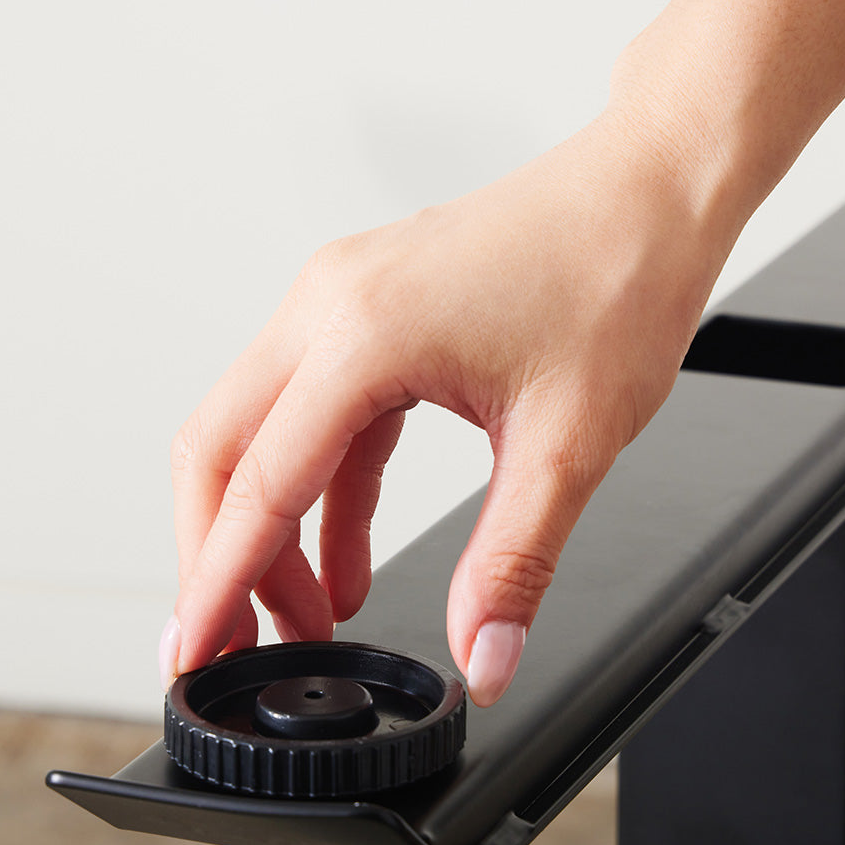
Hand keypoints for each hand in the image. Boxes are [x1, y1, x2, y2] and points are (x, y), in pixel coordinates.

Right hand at [159, 108, 734, 704]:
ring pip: (257, 436)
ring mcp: (340, 306)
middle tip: (236, 642)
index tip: (193, 647)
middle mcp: (328, 309)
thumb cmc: (617, 275)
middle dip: (217, 557)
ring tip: (303, 616)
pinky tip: (346, 559)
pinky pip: (317, 421)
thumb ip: (513, 561)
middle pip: (220, 453)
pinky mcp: (367, 317)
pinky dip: (322, 497)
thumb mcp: (569, 442)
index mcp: (363, 334)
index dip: (219, 580)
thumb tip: (484, 655)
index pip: (260, 482)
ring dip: (269, 533)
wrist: (651, 189)